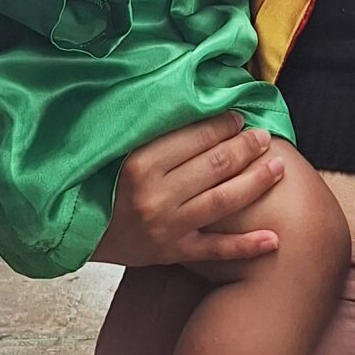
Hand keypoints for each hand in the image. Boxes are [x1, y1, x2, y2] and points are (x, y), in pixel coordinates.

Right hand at [94, 113, 286, 270]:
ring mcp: (167, 226)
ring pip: (224, 201)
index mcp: (139, 163)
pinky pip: (215, 250)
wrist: (75, 231)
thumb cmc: (98, 183)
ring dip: (257, 183)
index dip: (223, 124)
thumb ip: (152, 131)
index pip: (195, 137)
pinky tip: (274, 238)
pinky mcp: (172, 252)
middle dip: (247, 148)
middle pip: (215, 166)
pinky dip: (246, 246)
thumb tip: (194, 103)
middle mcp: (156, 195)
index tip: (238, 116)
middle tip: (264, 136)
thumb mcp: (117, 149)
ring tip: (278, 167)